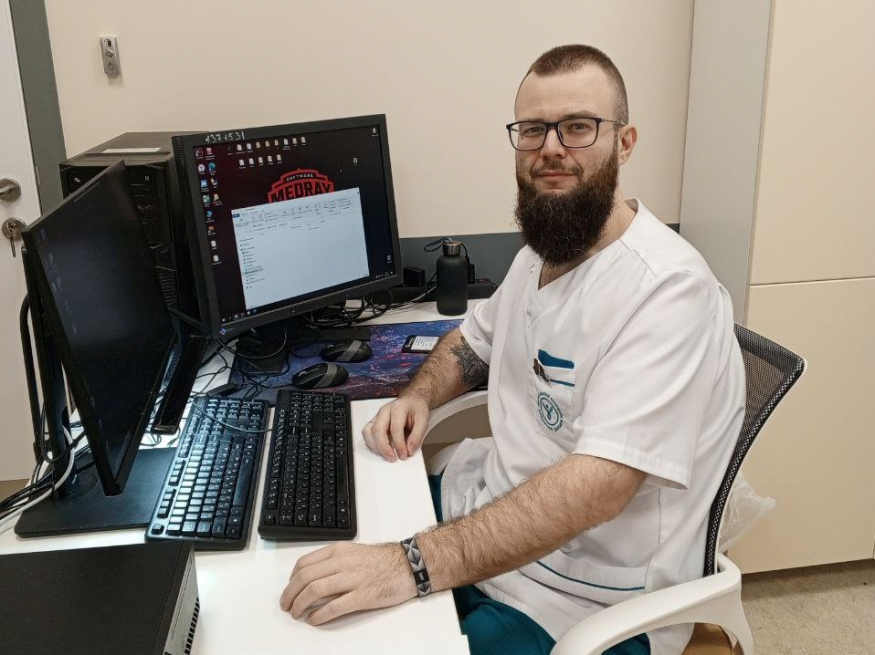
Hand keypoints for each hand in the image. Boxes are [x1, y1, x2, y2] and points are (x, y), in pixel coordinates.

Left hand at [280, 542, 417, 624]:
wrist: (409, 564)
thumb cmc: (382, 560)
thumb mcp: (353, 552)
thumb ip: (333, 562)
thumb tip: (312, 578)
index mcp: (338, 551)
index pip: (304, 564)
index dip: (291, 580)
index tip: (289, 589)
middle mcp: (342, 562)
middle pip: (305, 578)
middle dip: (290, 594)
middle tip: (287, 605)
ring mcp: (352, 579)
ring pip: (314, 591)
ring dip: (300, 605)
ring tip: (297, 614)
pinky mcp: (362, 595)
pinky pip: (333, 607)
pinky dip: (319, 616)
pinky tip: (314, 620)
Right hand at [362, 396, 429, 461]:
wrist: (412, 401)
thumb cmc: (416, 409)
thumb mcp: (423, 420)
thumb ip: (417, 436)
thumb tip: (409, 450)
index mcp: (398, 408)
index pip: (395, 428)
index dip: (399, 444)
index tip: (404, 455)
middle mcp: (385, 411)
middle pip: (378, 430)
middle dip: (384, 448)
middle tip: (393, 458)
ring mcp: (377, 416)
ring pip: (368, 432)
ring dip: (376, 447)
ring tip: (387, 455)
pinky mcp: (374, 422)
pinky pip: (367, 434)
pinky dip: (372, 444)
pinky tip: (381, 449)